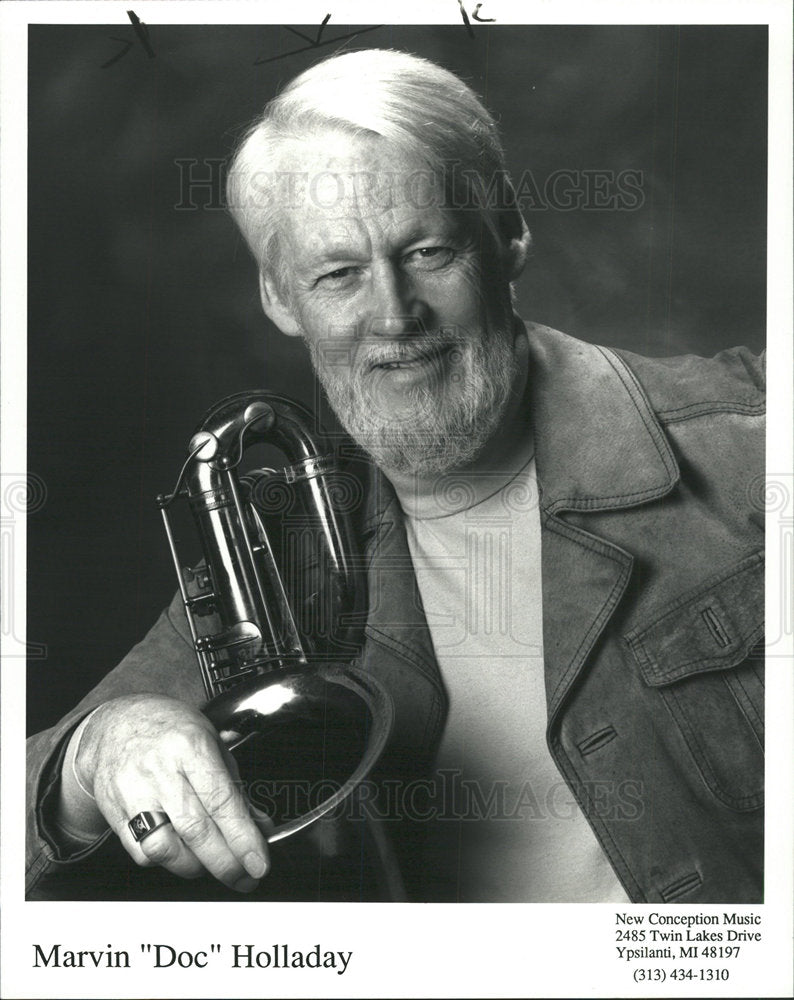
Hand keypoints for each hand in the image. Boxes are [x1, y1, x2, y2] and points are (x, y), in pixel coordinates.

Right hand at [73, 694, 270, 891]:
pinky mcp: (114, 813)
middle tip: (244, 877)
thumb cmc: (171, 730)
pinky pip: (141, 853)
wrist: (117, 723)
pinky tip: (180, 850)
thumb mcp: (212, 743)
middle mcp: (159, 770)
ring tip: (212, 861)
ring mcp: (132, 792)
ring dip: (196, 866)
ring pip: (165, 848)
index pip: (221, 801)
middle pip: (195, 831)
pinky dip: (166, 861)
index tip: (259, 864)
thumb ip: (236, 787)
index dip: (243, 839)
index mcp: (190, 746)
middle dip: (226, 863)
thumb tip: (260, 828)